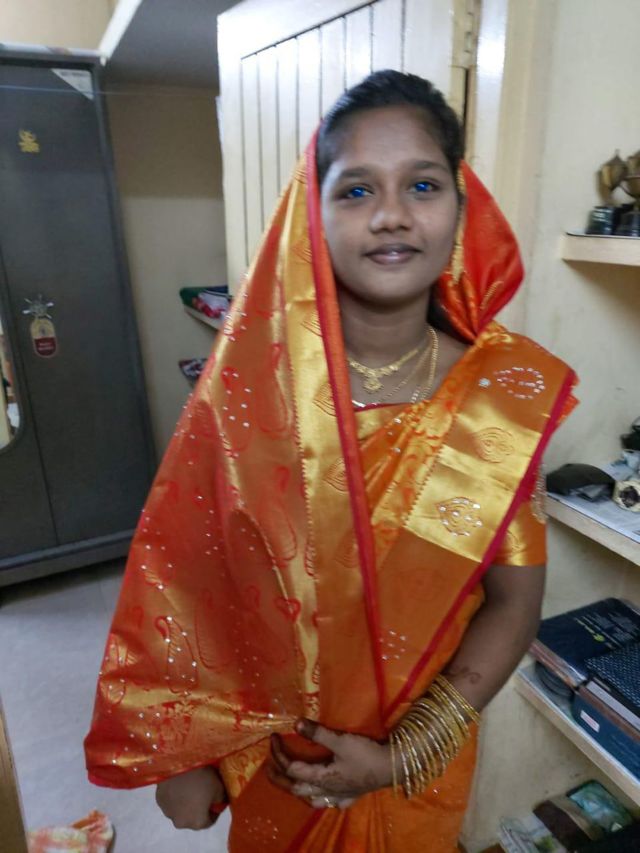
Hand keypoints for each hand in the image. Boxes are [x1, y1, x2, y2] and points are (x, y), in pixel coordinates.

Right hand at [155, 765, 226, 829]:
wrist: (180, 762)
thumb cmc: (202, 777)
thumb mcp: (220, 788)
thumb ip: (221, 800)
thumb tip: (218, 802)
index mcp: (197, 823)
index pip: (209, 821)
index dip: (215, 810)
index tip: (216, 800)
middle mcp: (181, 823)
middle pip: (193, 818)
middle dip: (199, 808)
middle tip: (203, 793)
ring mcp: (167, 812)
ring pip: (180, 811)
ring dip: (186, 803)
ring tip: (190, 788)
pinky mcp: (159, 800)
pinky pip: (171, 801)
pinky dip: (176, 796)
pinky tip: (180, 785)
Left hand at [267, 718, 392, 809]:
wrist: (393, 767)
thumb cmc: (366, 753)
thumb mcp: (341, 740)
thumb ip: (318, 732)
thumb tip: (296, 724)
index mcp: (321, 778)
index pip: (291, 768)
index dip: (279, 753)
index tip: (274, 737)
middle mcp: (326, 791)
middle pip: (296, 788)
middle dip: (279, 777)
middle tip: (268, 765)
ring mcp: (338, 796)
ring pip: (311, 799)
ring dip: (297, 789)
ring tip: (290, 780)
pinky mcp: (350, 796)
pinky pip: (330, 801)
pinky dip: (320, 796)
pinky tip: (323, 793)